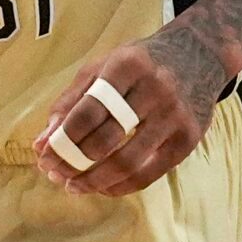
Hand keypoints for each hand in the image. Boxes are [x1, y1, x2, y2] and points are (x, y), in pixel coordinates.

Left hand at [35, 22, 235, 196]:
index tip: (44, 156)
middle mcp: (154, 89)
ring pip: (127, 163)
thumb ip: (71, 102)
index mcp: (127, 66)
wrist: (200, 54)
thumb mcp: (103, 66)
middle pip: (105, 140)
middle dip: (74, 163)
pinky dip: (121, 186)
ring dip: (95, 181)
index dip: (62, 139)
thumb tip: (42, 143)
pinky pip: (150, 174)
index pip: (87, 111)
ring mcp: (175, 116)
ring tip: (74, 186)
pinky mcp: (189, 139)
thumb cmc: (141, 63)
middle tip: (56, 174)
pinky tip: (103, 187)